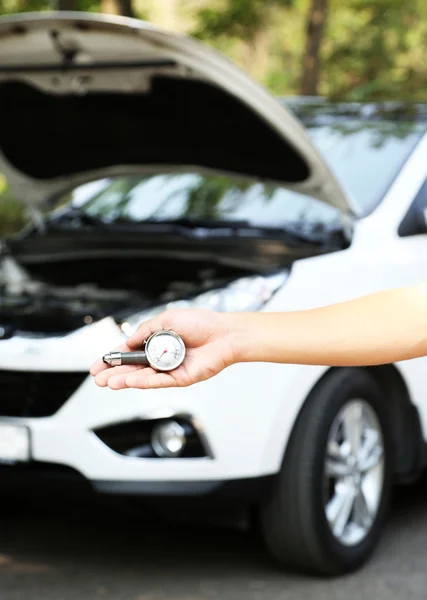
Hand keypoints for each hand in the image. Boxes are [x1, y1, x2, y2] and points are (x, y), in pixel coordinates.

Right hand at [90, 308, 236, 389]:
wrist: (224, 333)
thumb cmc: (201, 323)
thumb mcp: (167, 319)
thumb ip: (146, 331)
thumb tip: (127, 342)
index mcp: (157, 342)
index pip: (130, 353)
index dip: (113, 359)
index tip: (98, 365)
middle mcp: (161, 357)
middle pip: (132, 368)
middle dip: (114, 373)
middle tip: (98, 378)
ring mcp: (169, 369)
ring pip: (142, 377)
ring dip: (124, 380)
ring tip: (107, 382)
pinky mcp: (180, 378)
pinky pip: (159, 381)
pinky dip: (143, 381)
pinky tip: (129, 381)